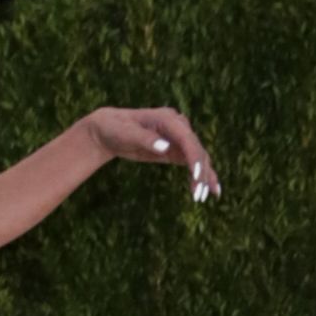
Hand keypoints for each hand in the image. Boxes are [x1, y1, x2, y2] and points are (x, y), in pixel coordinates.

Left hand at [81, 104, 217, 194]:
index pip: (187, 139)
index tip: (197, 175)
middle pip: (196, 149)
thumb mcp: (124, 133)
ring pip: (198, 157)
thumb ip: (145, 139)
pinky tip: (207, 189)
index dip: (194, 157)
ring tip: (204, 196)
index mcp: (167, 119)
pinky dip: (200, 175)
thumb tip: (165, 147)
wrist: (108, 130)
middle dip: (201, 171)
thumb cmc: (114, 128)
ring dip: (203, 176)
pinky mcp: (175, 150)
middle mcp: (178, 126)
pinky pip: (192, 162)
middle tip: (199, 194)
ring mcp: (178, 138)